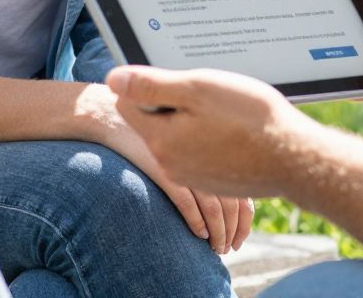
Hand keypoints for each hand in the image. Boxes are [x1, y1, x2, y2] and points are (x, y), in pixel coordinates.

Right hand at [75, 84, 253, 253]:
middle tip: (228, 248)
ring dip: (218, 233)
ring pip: (215, 209)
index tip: (240, 238)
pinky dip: (197, 222)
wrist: (116, 115)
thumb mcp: (189, 143)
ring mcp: (188, 161)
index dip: (246, 222)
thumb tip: (229, 203)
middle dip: (234, 232)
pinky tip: (199, 234)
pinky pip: (188, 203)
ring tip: (217, 247)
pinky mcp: (165, 169)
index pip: (246, 193)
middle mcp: (210, 154)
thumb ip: (208, 164)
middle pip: (234, 204)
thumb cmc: (159, 131)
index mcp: (220, 149)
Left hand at [105, 66, 314, 199]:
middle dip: (173, 101)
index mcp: (160, 140)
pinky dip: (212, 137)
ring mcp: (192, 175)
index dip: (148, 83)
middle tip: (207, 92)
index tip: (176, 77)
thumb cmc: (250, 119)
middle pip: (153, 120)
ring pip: (179, 134)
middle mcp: (171, 163)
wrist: (294, 159)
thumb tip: (114, 79)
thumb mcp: (198, 89)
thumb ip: (152, 86)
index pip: (127, 103)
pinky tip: (236, 130)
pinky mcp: (213, 180)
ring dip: (194, 118)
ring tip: (226, 111)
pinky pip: (200, 150)